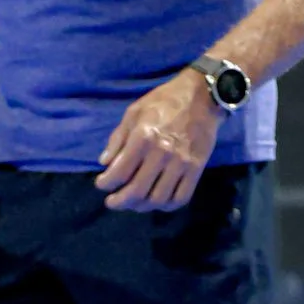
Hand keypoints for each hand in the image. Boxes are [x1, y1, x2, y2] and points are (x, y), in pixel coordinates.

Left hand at [95, 69, 220, 211]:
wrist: (202, 97)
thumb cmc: (164, 101)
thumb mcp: (134, 112)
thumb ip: (118, 138)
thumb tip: (104, 163)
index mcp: (143, 137)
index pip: (120, 172)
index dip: (106, 183)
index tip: (101, 184)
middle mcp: (161, 153)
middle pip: (137, 190)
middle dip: (119, 202)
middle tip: (112, 203)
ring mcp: (181, 163)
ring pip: (158, 198)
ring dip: (141, 206)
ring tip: (134, 203)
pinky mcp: (196, 168)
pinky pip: (181, 197)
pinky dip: (167, 206)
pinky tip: (158, 202)